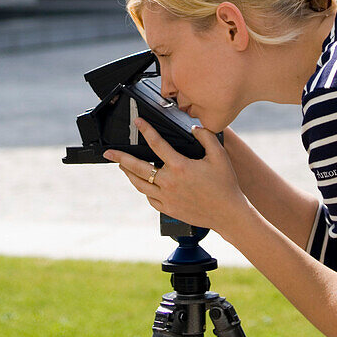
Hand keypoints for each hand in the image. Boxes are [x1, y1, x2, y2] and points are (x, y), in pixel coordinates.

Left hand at [103, 118, 247, 236]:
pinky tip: (142, 185)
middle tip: (108, 153)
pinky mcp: (168, 209)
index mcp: (180, 166)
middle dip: (120, 158)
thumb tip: (193, 128)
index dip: (146, 130)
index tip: (137, 122)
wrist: (228, 214)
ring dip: (128, 174)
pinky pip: (150, 198)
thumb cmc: (225, 184)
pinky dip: (144, 189)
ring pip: (140, 184)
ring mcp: (167, 197)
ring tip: (121, 167)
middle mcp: (169, 182)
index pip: (157, 144)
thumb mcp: (219, 155)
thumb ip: (205, 137)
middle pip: (137, 168)